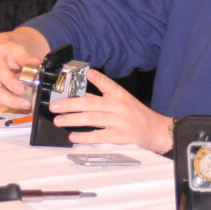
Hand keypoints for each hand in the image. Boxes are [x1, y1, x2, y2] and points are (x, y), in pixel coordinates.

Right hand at [0, 28, 47, 110]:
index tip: (23, 90)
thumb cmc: (6, 50)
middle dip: (11, 100)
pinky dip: (9, 105)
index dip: (11, 83)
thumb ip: (25, 57)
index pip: (0, 73)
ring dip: (11, 105)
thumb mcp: (16, 49)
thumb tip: (36, 62)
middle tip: (27, 104)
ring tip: (26, 106)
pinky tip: (20, 105)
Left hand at [50, 70, 174, 153]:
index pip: (108, 84)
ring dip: (73, 120)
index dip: (99, 78)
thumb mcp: (124, 100)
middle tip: (55, 106)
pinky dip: (85, 137)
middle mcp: (119, 106)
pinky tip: (73, 137)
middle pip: (92, 103)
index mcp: (120, 95)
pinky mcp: (120, 136)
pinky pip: (100, 136)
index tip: (88, 72)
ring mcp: (119, 121)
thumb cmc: (136, 115)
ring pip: (93, 119)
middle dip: (71, 104)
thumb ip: (104, 97)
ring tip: (59, 121)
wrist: (155, 130)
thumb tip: (80, 95)